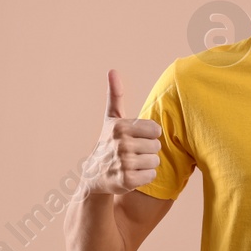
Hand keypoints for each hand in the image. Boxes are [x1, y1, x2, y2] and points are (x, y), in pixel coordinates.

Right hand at [83, 69, 162, 194]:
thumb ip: (116, 95)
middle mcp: (122, 144)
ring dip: (147, 164)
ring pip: (155, 161)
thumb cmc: (108, 142)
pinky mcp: (127, 180)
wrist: (94, 175)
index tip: (136, 138)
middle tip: (132, 152)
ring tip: (132, 163)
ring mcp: (124, 163)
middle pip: (157, 146)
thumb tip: (112, 70)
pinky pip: (151, 175)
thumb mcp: (111, 118)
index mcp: (121, 126)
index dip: (149, 135)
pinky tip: (132, 174)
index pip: (156, 130)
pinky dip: (145, 176)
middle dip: (148, 150)